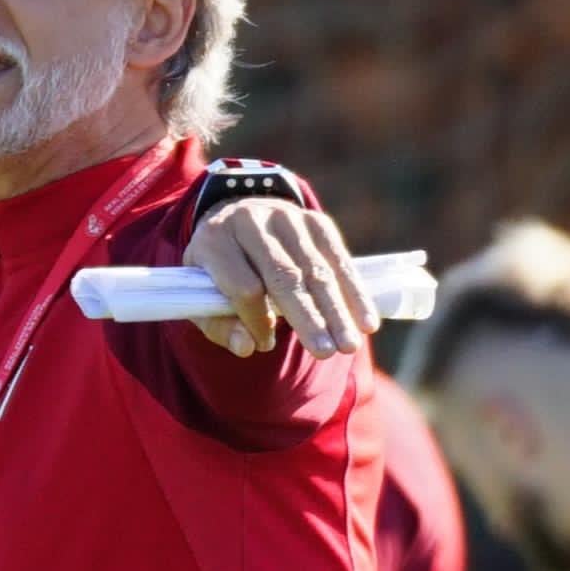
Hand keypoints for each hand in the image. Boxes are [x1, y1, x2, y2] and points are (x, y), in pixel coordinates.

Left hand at [183, 197, 374, 360]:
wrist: (237, 217)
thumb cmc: (219, 270)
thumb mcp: (203, 295)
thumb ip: (219, 325)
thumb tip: (247, 347)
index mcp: (216, 240)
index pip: (243, 285)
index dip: (257, 319)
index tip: (265, 344)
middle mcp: (252, 222)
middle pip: (284, 276)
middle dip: (308, 317)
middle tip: (326, 353)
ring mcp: (286, 217)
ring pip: (316, 269)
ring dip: (337, 310)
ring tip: (350, 345)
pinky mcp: (315, 220)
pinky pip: (338, 258)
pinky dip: (354, 291)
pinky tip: (366, 321)